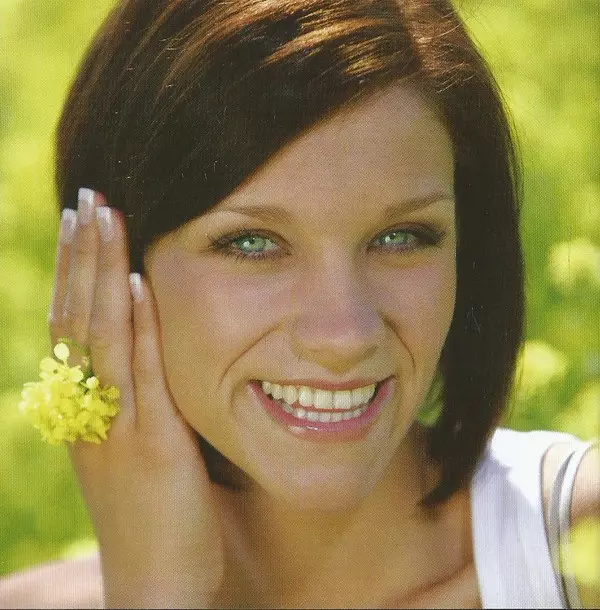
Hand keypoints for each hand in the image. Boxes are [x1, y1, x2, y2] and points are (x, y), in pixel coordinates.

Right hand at [48, 188, 223, 607]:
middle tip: (87, 197)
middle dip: (82, 256)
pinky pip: (140, 377)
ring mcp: (116, 428)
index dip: (75, 273)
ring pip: (101, 337)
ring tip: (104, 218)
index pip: (73, 326)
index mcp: (85, 412)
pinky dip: (136, 328)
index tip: (82, 222)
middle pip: (78, 318)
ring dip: (102, 274)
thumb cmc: (154, 519)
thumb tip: (142, 356)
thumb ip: (134, 404)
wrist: (157, 587)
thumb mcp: (133, 453)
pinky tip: (139, 284)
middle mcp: (89, 413)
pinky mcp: (150, 447)